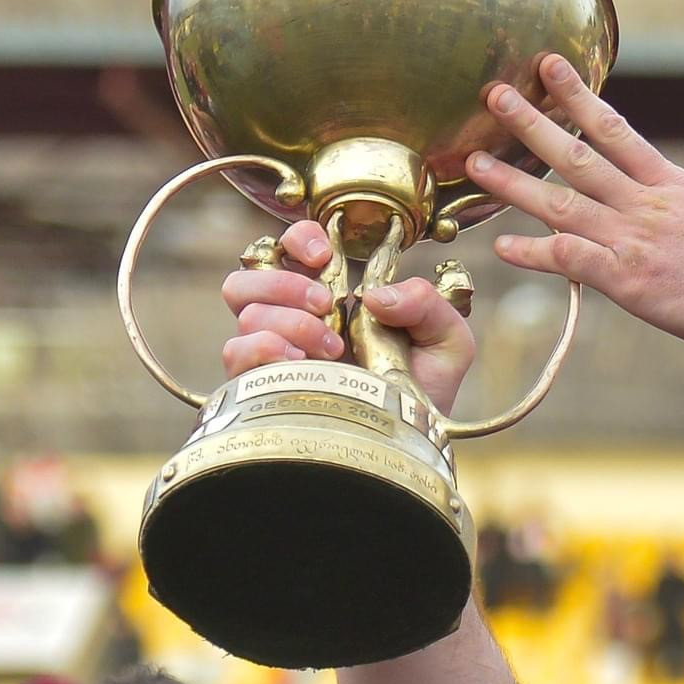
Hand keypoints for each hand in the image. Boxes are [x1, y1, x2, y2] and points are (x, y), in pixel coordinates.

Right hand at [220, 222, 477, 416]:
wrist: (412, 443)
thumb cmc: (425, 392)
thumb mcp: (447, 341)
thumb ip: (427, 304)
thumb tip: (374, 295)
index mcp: (329, 297)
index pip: (291, 248)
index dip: (300, 240)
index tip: (325, 257)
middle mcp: (292, 319)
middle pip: (251, 274)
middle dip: (289, 282)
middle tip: (328, 306)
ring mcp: (273, 353)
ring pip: (246, 312)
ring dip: (290, 321)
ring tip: (332, 349)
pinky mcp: (260, 386)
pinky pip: (236, 352)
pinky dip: (266, 349)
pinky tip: (303, 363)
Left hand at [470, 54, 683, 350]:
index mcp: (674, 183)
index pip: (615, 130)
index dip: (577, 96)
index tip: (547, 67)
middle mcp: (647, 205)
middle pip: (577, 156)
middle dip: (531, 124)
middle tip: (492, 96)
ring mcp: (636, 242)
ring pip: (563, 205)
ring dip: (515, 185)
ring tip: (474, 166)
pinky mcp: (633, 283)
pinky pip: (573, 261)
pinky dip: (536, 253)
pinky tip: (502, 247)